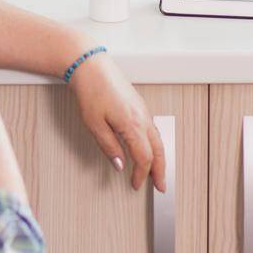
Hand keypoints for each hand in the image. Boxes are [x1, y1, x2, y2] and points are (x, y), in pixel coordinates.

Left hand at [71, 53, 166, 192]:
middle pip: (158, 150)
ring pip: (158, 139)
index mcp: (133, 124)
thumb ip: (109, 147)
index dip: (141, 175)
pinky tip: (149, 149)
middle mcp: (143, 117)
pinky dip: (155, 144)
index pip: (144, 158)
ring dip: (160, 158)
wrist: (91, 65)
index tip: (135, 184)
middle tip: (161, 186)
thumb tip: (120, 165)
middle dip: (160, 170)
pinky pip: (153, 129)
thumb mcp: (94, 125)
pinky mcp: (139, 105)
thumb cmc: (91, 90)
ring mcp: (143, 110)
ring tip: (157, 171)